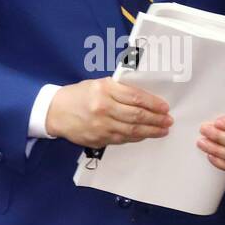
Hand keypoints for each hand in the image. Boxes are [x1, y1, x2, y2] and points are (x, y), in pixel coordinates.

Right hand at [46, 77, 171, 147]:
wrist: (55, 112)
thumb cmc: (79, 95)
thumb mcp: (98, 84)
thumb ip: (119, 90)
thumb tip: (144, 98)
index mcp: (105, 89)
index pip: (136, 97)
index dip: (154, 104)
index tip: (165, 107)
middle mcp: (104, 108)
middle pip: (137, 116)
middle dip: (156, 119)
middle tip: (168, 121)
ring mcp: (101, 126)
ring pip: (132, 130)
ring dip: (150, 131)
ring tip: (162, 130)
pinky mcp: (98, 139)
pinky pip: (122, 139)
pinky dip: (136, 138)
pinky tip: (144, 135)